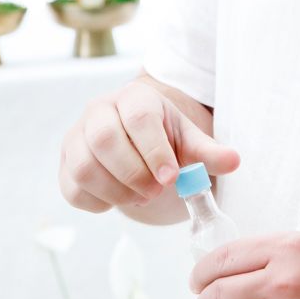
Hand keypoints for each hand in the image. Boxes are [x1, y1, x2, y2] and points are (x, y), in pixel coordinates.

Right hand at [59, 77, 239, 212]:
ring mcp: (76, 137)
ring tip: (141, 196)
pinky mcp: (65, 164)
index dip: (154, 150)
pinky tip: (121, 198)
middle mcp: (99, 110)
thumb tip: (234, 161)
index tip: (172, 177)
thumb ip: (209, 152)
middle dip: (133, 173)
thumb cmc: (165, 138)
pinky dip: (99, 202)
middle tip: (156, 191)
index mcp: (134, 97)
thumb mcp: (189, 141)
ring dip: (116, 191)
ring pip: (84, 167)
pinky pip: (73, 189)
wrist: (137, 141)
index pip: (138, 117)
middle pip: (103, 139)